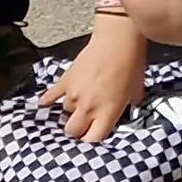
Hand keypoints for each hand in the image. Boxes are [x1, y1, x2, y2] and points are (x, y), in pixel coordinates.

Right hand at [44, 19, 147, 141]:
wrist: (118, 40)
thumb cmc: (132, 64)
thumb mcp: (137, 91)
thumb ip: (129, 106)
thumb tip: (127, 111)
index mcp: (107, 113)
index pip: (92, 140)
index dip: (92, 140)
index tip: (93, 136)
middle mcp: (88, 108)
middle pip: (72, 131)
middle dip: (77, 130)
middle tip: (83, 123)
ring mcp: (74, 94)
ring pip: (63, 112)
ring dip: (70, 110)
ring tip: (78, 102)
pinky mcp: (65, 81)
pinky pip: (50, 96)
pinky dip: (48, 100)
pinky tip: (44, 103)